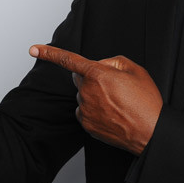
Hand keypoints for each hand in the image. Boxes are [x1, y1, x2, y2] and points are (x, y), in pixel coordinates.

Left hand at [30, 44, 161, 155]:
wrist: (150, 132)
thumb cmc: (146, 102)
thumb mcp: (135, 70)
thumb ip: (113, 61)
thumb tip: (101, 66)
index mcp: (98, 75)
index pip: (68, 60)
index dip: (49, 53)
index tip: (33, 49)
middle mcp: (87, 92)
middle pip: (80, 77)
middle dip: (91, 76)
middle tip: (113, 85)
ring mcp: (85, 110)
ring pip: (83, 95)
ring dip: (94, 94)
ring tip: (117, 103)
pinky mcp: (86, 124)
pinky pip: (84, 110)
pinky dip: (94, 109)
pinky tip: (111, 113)